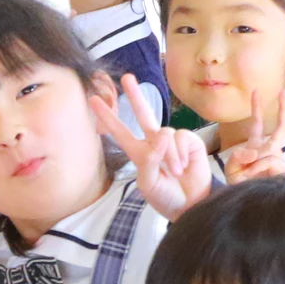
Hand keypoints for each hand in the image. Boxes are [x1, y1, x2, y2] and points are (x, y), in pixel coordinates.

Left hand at [90, 74, 211, 217]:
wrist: (191, 206)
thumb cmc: (165, 197)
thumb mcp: (149, 183)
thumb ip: (150, 159)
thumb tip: (162, 133)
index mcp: (139, 153)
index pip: (120, 132)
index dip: (108, 117)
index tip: (93, 100)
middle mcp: (154, 142)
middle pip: (143, 113)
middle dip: (135, 96)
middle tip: (127, 77)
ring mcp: (172, 140)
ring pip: (165, 134)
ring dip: (169, 156)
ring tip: (175, 173)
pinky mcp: (190, 141)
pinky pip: (181, 137)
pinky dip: (180, 153)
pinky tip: (184, 166)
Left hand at [220, 91, 284, 182]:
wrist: (250, 206)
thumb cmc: (240, 188)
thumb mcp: (232, 169)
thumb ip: (237, 156)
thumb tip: (255, 152)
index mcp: (257, 148)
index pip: (257, 125)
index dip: (256, 108)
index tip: (256, 91)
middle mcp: (271, 152)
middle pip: (282, 128)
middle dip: (283, 109)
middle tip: (284, 91)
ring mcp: (280, 161)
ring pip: (269, 149)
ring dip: (254, 160)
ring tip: (246, 174)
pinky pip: (269, 161)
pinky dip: (258, 168)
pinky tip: (252, 175)